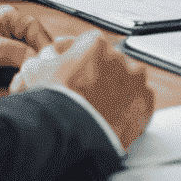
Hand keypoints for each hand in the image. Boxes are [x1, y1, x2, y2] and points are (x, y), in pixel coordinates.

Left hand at [0, 4, 54, 80]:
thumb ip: (11, 52)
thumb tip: (36, 61)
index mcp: (11, 18)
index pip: (38, 32)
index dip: (45, 50)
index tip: (48, 67)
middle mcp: (14, 29)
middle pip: (38, 45)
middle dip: (40, 63)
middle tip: (39, 80)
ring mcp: (10, 43)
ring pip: (30, 58)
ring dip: (31, 71)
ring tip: (30, 85)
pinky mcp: (5, 58)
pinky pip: (21, 66)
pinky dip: (23, 76)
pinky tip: (21, 86)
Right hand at [10, 31, 153, 148]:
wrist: (71, 136)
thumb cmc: (55, 104)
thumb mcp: (35, 71)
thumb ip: (45, 57)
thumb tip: (49, 57)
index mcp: (95, 44)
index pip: (85, 44)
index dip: (75, 58)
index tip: (71, 69)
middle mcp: (119, 57)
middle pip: (107, 62)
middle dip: (96, 75)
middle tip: (83, 94)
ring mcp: (135, 80)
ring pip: (126, 80)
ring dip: (115, 90)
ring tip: (98, 108)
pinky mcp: (145, 103)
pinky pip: (139, 102)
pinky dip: (129, 109)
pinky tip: (113, 117)